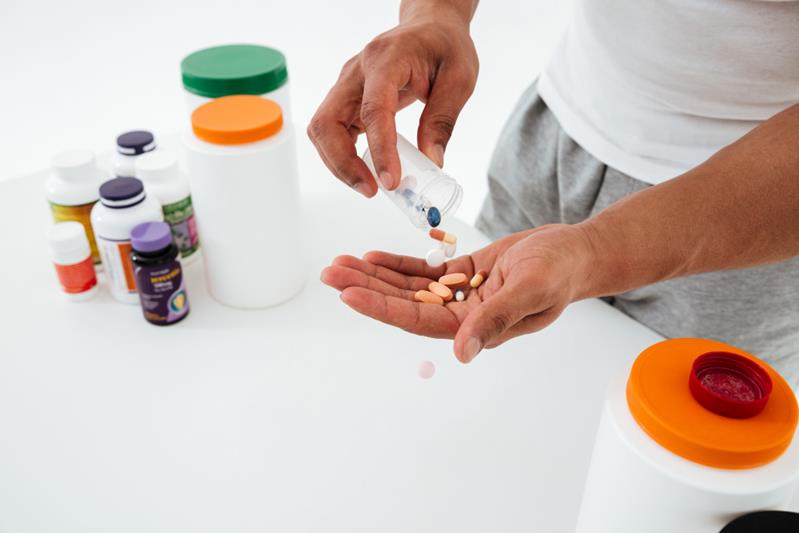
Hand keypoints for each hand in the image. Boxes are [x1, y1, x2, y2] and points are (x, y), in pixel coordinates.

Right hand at [307, 5, 478, 196]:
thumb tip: (431, 161)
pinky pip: (332, 131)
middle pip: (328, 122)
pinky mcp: (347, 99)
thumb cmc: (444, 47)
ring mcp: (347, 85)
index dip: (379, 149)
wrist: (431, 27)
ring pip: (323, 130)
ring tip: (369, 186)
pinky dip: (342, 156)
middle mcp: (357, 71)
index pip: (373, 109)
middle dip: (343, 163)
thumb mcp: (459, 79)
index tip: (389, 180)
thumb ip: (443, 120)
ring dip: (339, 163)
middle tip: (372, 190)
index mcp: (386, 59)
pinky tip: (365, 170)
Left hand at [320, 224, 594, 362]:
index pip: (418, 320)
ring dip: (375, 275)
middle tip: (330, 271)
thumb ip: (496, 319)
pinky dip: (398, 264)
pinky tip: (373, 256)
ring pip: (408, 287)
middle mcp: (463, 315)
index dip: (381, 307)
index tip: (348, 292)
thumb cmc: (562, 270)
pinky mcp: (465, 275)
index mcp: (477, 326)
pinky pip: (424, 273)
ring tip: (341, 262)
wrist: (577, 252)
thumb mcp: (532, 289)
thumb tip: (463, 353)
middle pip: (404, 303)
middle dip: (366, 287)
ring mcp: (462, 294)